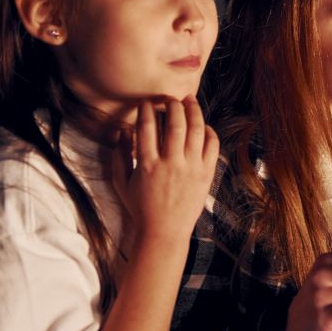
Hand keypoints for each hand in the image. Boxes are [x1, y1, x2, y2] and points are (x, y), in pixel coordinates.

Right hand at [112, 97, 218, 245]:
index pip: (147, 128)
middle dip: (173, 105)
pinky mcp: (206, 174)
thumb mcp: (122, 183)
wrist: (164, 231)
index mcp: (147, 165)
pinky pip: (212, 146)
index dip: (147, 110)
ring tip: (190, 101)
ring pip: (196, 131)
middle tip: (171, 98)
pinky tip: (203, 126)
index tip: (147, 103)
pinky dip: (209, 132)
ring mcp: (191, 168)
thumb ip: (119, 155)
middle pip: (175, 124)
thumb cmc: (141, 208)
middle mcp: (171, 164)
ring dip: (194, 111)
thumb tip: (122, 130)